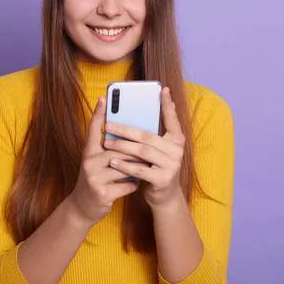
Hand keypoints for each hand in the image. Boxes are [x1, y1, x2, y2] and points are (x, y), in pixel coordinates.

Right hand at [66, 97, 140, 225]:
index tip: (104, 98)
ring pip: (123, 166)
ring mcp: (94, 179)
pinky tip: (136, 184)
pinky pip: (126, 185)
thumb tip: (130, 135)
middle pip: (116, 149)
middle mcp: (89, 163)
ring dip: (137, 167)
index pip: (93, 130)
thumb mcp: (97, 163)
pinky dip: (133, 184)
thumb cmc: (95, 180)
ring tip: (146, 166)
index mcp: (88, 152)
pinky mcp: (102, 194)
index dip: (98, 114)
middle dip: (134, 149)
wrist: (82, 208)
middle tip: (149, 147)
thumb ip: (109, 150)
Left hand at [104, 87, 184, 207]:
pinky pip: (140, 170)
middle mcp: (177, 150)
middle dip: (125, 130)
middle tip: (108, 125)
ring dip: (121, 146)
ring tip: (106, 143)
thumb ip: (152, 133)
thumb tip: (137, 111)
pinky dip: (124, 165)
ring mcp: (171, 165)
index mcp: (177, 139)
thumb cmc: (156, 166)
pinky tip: (112, 161)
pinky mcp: (163, 180)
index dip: (167, 104)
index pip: (172, 119)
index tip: (162, 89)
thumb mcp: (158, 149)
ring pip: (142, 152)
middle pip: (147, 136)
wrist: (164, 195)